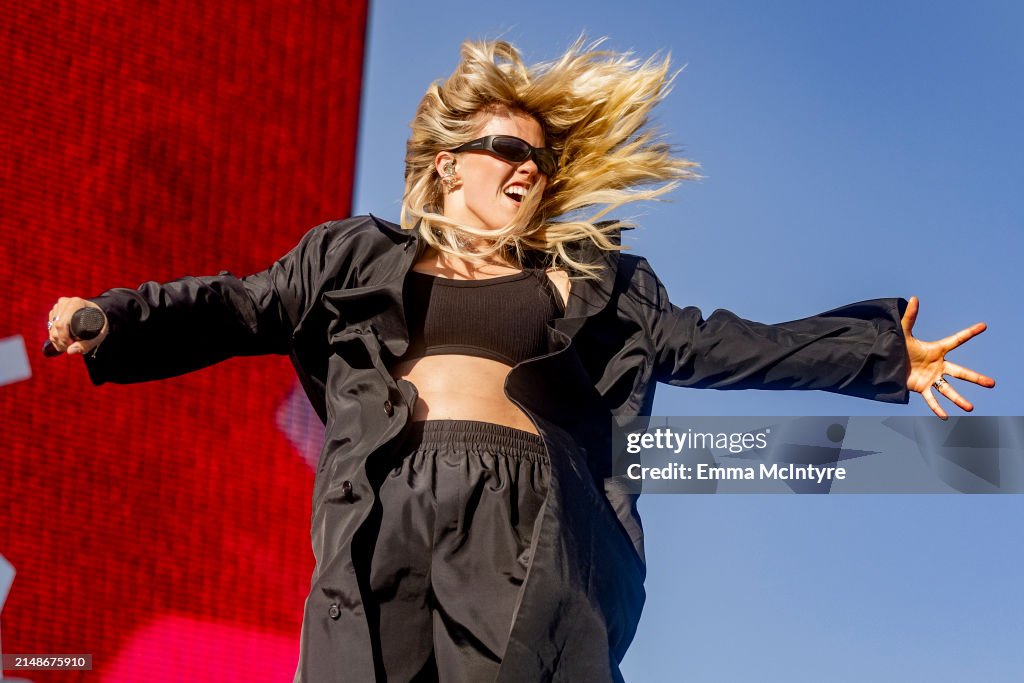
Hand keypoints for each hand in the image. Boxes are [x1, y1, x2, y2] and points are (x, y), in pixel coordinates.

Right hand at [46, 297, 108, 355]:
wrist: (98, 313)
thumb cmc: (100, 323)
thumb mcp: (99, 335)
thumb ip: (86, 345)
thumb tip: (70, 351)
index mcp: (76, 303)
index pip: (61, 324)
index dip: (64, 338)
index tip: (72, 344)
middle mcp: (65, 303)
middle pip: (55, 327)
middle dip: (61, 341)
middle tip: (71, 347)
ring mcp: (58, 306)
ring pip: (51, 328)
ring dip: (58, 341)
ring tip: (69, 344)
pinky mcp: (54, 311)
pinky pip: (50, 327)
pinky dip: (56, 336)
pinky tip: (65, 339)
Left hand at [901, 296, 994, 418]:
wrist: (886, 362)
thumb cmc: (898, 347)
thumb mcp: (904, 332)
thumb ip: (910, 317)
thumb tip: (914, 298)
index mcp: (937, 350)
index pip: (956, 340)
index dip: (969, 333)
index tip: (983, 326)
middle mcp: (938, 366)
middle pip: (960, 372)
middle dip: (976, 378)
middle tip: (992, 384)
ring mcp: (931, 378)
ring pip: (948, 390)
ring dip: (959, 399)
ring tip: (970, 407)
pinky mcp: (921, 388)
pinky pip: (931, 400)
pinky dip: (936, 408)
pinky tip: (945, 417)